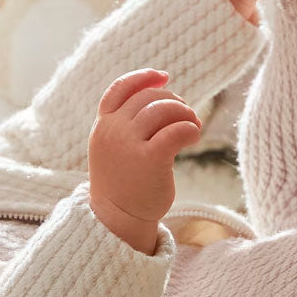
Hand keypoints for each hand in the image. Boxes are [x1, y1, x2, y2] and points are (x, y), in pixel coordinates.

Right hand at [88, 69, 201, 254]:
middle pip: (149, 97)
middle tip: (187, 116)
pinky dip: (190, 129)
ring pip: (164, 109)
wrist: (118, 219)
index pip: (120, 88)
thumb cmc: (122, 183)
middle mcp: (113, 131)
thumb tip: (160, 95)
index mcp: (102, 126)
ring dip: (185, 113)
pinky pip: (176, 130)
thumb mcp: (113, 148)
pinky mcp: (150, 159)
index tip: (164, 77)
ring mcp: (129, 144)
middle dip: (173, 101)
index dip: (143, 77)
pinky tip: (194, 137)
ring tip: (193, 127)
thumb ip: (126, 124)